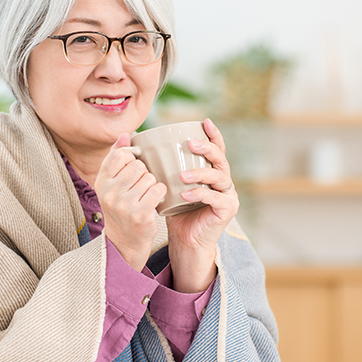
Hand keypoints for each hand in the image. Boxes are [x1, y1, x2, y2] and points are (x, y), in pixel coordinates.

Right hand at [96, 133, 166, 270]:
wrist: (124, 241)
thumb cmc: (121, 206)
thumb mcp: (113, 183)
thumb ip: (118, 157)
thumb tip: (127, 133)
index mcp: (101, 181)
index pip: (120, 155)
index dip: (132, 158)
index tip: (134, 169)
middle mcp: (109, 192)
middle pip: (138, 165)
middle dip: (144, 173)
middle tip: (142, 186)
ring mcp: (123, 204)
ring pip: (149, 177)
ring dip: (153, 184)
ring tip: (147, 194)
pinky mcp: (139, 214)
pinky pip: (158, 189)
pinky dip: (160, 193)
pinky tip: (155, 200)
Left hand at [166, 118, 238, 292]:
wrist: (186, 240)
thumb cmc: (176, 210)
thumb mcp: (168, 185)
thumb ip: (160, 167)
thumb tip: (134, 143)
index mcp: (212, 171)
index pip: (217, 148)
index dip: (213, 134)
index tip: (204, 122)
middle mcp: (223, 180)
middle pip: (220, 158)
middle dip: (207, 148)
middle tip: (191, 144)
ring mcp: (228, 194)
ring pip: (219, 177)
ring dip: (200, 173)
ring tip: (182, 176)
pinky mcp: (228, 209)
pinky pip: (216, 198)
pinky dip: (200, 195)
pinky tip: (186, 195)